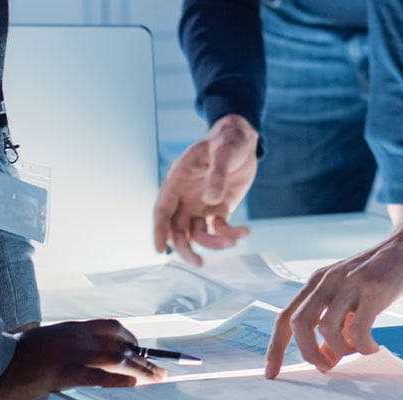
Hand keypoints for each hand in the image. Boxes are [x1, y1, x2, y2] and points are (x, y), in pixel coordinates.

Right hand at [0, 319, 163, 398]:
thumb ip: (69, 345)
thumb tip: (84, 356)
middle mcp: (80, 336)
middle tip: (162, 369)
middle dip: (144, 357)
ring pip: (116, 358)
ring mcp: (73, 352)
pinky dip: (117, 379)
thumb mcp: (49, 341)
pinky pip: (97, 375)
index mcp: (75, 328)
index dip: (131, 337)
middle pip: (121, 344)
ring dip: (141, 368)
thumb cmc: (18, 353)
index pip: (112, 327)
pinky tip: (132, 384)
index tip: (141, 348)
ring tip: (157, 377)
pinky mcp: (63, 371)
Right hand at [153, 114, 258, 264]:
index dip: (159, 230)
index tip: (159, 250)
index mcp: (179, 179)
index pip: (163, 208)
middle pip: (177, 228)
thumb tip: (210, 199)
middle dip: (185, 247)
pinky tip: (244, 232)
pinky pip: (219, 227)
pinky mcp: (219, 208)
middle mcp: (187, 196)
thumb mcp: (223, 152)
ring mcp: (202, 203)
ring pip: (197, 233)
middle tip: (198, 262)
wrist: (244, 139)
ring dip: (211, 242)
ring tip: (232, 240)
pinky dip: (229, 234)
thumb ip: (216, 175)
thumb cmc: (227, 140)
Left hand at [265, 189, 402, 376]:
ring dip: (341, 350)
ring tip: (359, 349)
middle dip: (308, 354)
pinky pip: (359, 330)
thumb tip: (324, 358)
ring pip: (326, 329)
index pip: (286, 316)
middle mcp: (330, 279)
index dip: (275, 348)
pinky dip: (364, 347)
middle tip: (328, 367)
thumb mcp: (350, 293)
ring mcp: (351, 282)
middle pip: (299, 323)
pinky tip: (374, 346)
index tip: (272, 375)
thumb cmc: (382, 273)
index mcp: (319, 280)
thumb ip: (334, 321)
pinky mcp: (375, 288)